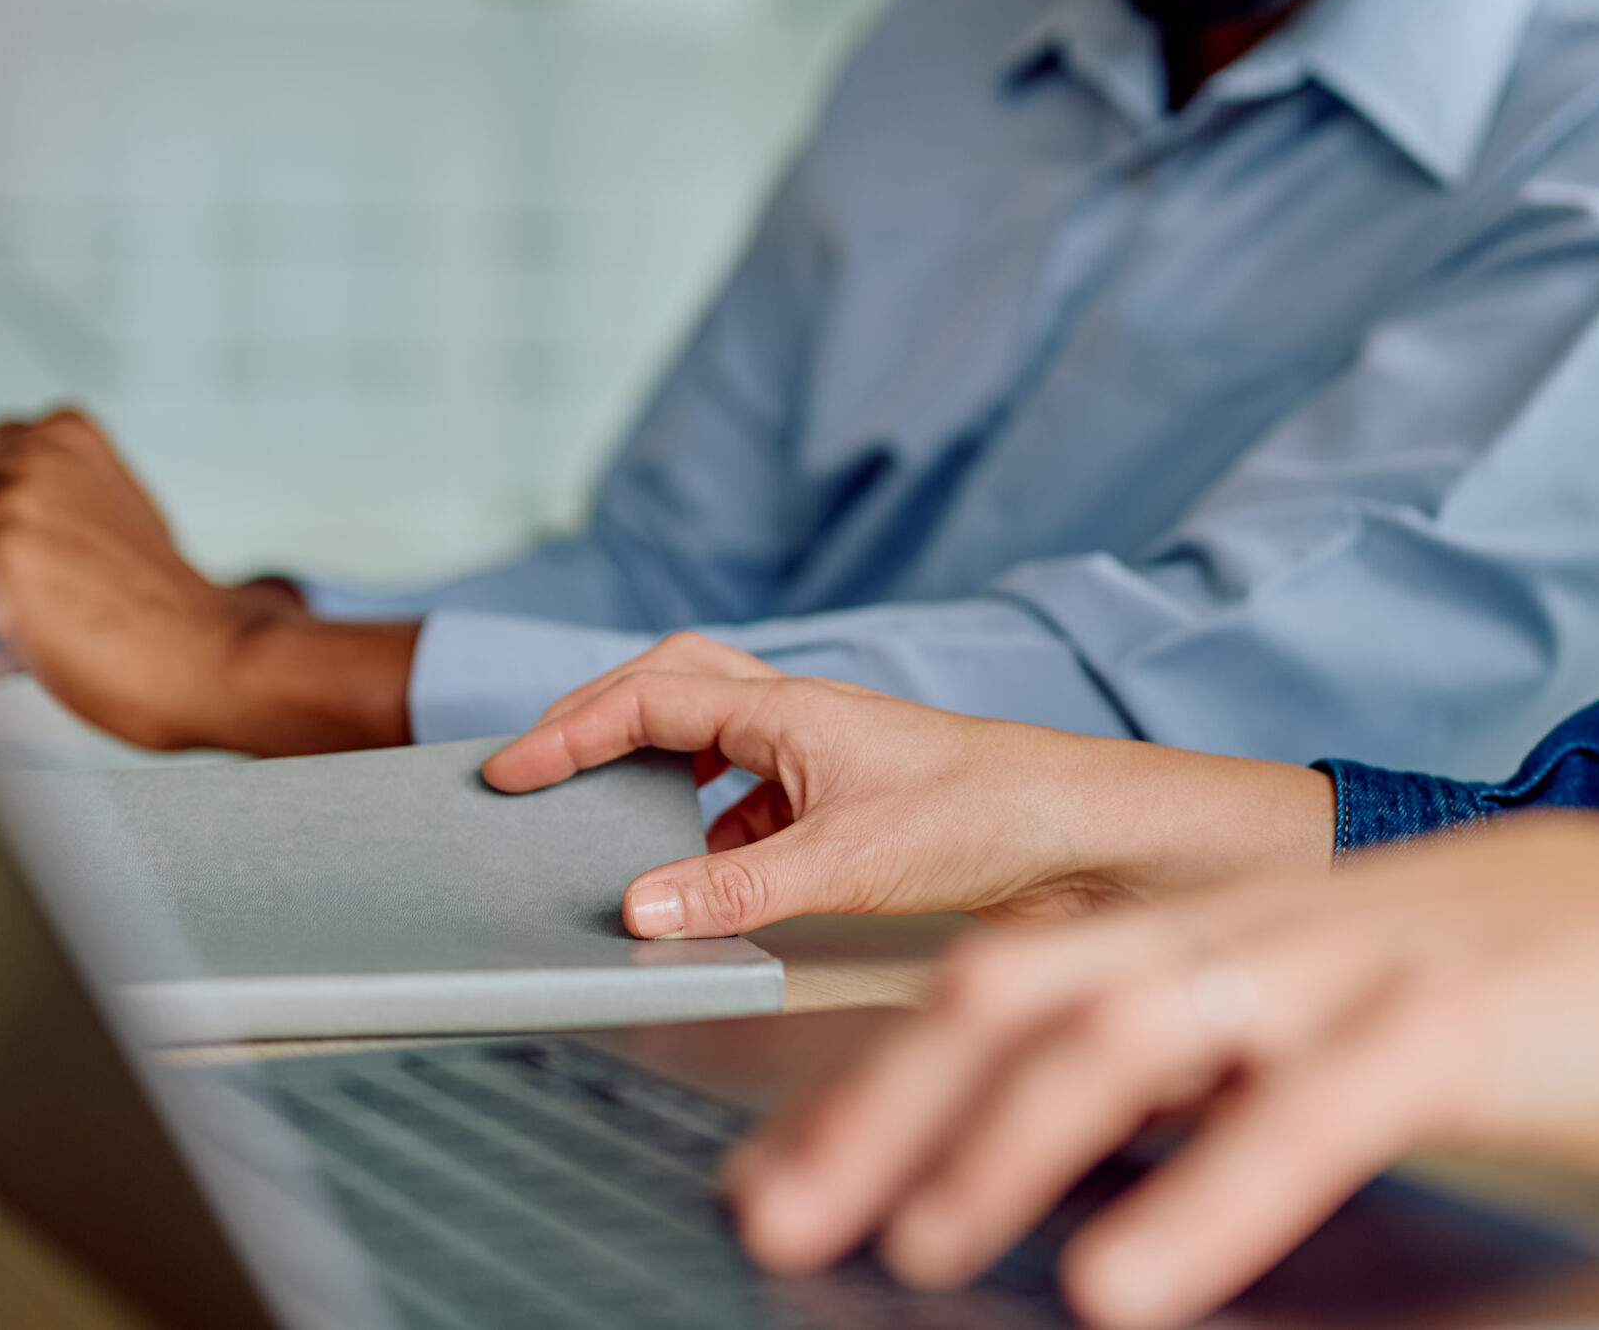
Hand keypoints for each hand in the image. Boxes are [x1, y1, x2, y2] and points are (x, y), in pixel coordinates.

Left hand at [0, 409, 416, 754]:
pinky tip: (35, 653)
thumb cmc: (163, 615)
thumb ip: (26, 506)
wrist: (215, 657)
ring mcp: (9, 498)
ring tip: (32, 634)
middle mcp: (26, 450)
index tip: (2, 587)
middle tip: (11, 619)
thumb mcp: (96, 527)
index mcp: (54, 433)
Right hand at [479, 635, 1335, 937]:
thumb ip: (736, 889)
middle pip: (674, 691)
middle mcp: (804, 720)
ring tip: (615, 839)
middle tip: (541, 772)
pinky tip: (714, 886)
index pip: (649, 697)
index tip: (509, 771)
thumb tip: (638, 908)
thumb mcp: (846, 860)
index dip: (569, 730)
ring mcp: (829, 760)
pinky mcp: (854, 806)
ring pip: (716, 747)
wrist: (1089, 834)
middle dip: (599, 725)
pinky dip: (715, 835)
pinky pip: (756, 804)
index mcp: (790, 707)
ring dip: (660, 784)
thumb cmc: (988, 814)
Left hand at [723, 813, 1598, 1329]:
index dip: (867, 1079)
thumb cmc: (1474, 981)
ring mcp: (1331, 969)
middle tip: (781, 1215)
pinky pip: (1303, 1112)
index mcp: (1190, 928)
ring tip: (921, 1239)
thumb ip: (1178, 1060)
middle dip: (882, 1109)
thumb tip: (1040, 1146)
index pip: (989, 985)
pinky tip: (1130, 1282)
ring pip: (1128, 1033)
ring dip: (1006, 1143)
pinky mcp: (1440, 1027)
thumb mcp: (1295, 1003)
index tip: (772, 1170)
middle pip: (1014, 994)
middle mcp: (1234, 933)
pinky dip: (1204, 1197)